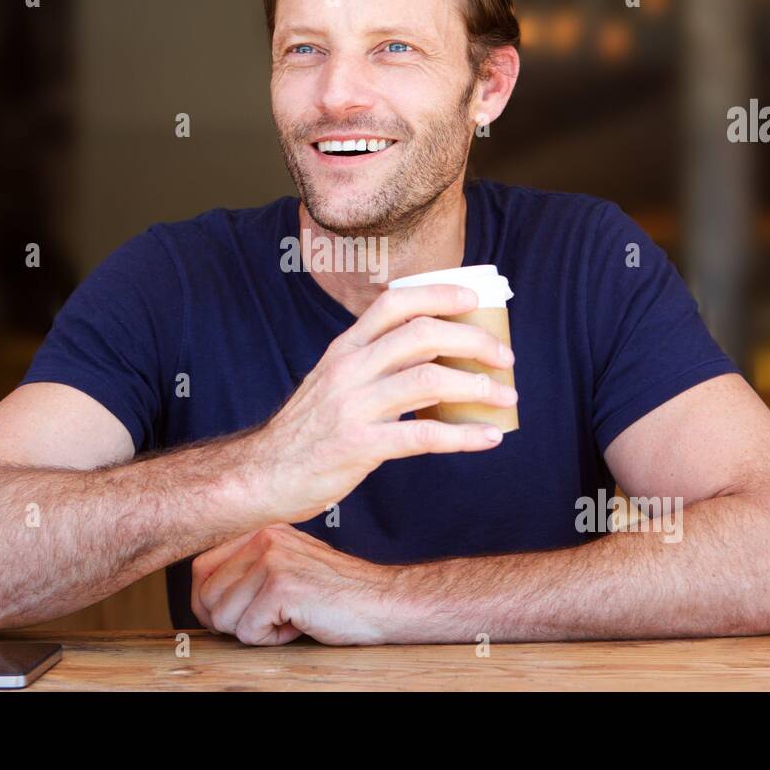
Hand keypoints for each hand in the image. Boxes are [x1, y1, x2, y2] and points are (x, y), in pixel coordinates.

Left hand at [191, 523, 402, 645]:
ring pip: (222, 615)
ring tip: (286, 619)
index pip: (201, 567)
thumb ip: (249, 570)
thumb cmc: (336, 593)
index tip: (232, 615)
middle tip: (266, 620)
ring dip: (253, 631)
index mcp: (262, 530)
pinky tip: (298, 625)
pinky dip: (270, 640)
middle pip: (206, 594)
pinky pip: (247, 631)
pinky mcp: (282, 586)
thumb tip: (202, 596)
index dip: (208, 601)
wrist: (383, 602)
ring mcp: (273, 559)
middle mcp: (264, 538)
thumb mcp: (287, 566)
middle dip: (229, 621)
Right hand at [257, 284, 516, 522]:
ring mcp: (352, 407)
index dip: (439, 294)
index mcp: (344, 349)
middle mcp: (348, 370)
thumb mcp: (333, 382)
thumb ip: (373, 364)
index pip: (394, 302)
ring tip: (506, 395)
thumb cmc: (308, 430)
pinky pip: (423, 437)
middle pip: (421, 334)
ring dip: (477, 386)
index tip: (474, 300)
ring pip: (428, 380)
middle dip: (472, 340)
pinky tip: (488, 438)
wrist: (264, 474)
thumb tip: (433, 356)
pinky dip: (464, 436)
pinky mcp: (359, 446)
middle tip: (504, 356)